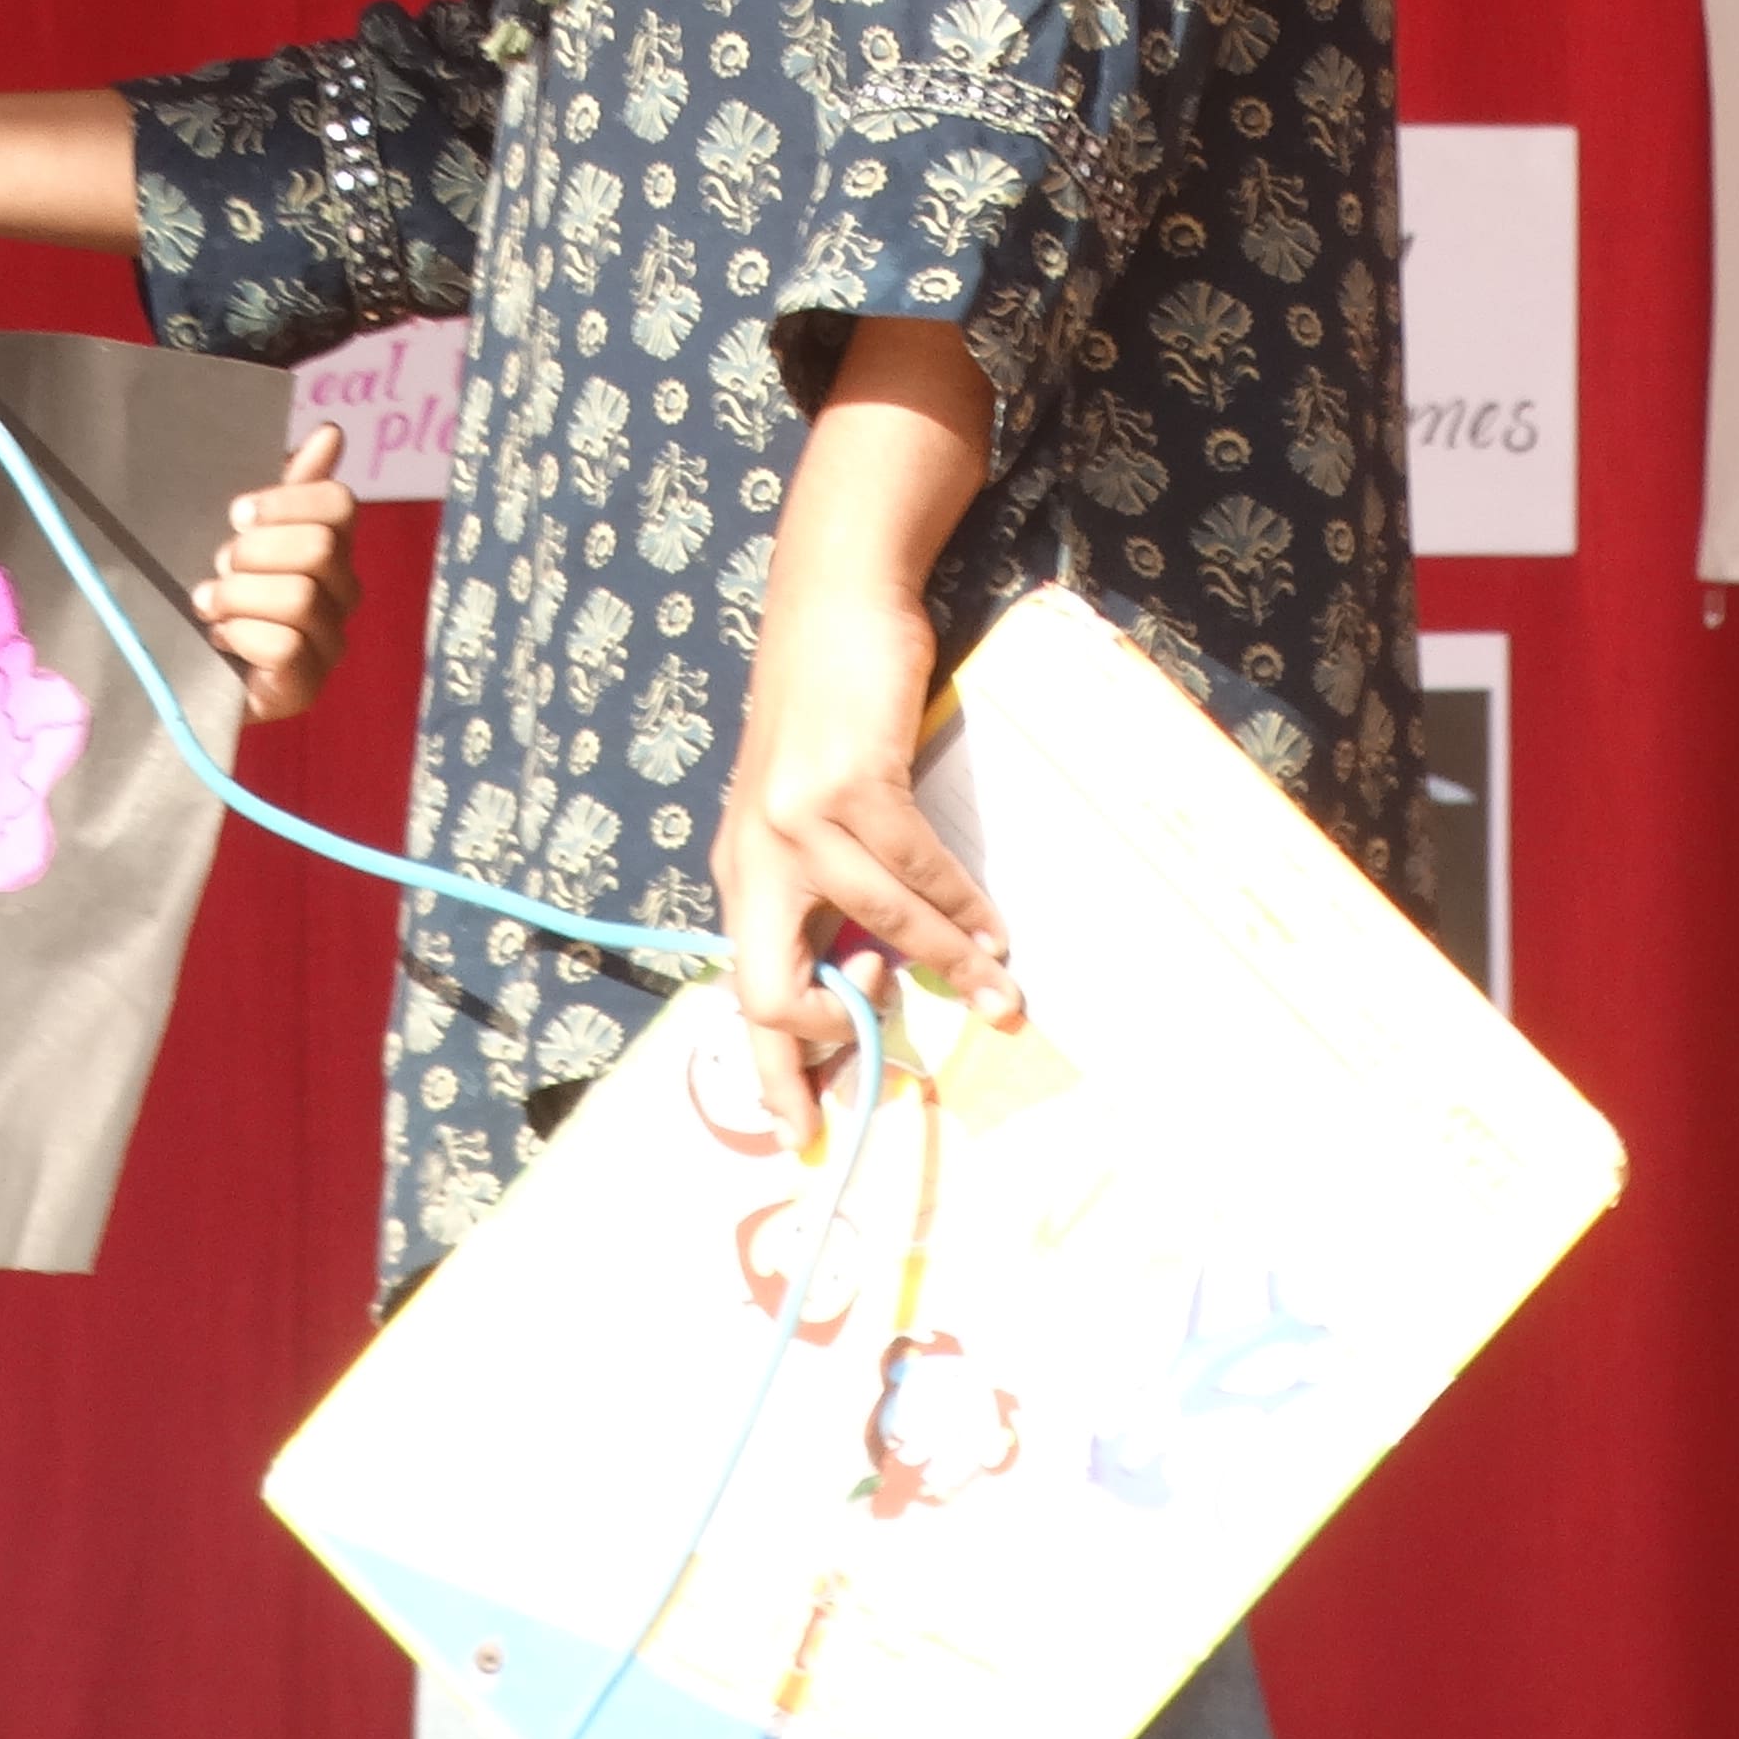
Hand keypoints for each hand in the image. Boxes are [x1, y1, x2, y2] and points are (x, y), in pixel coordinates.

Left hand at [189, 423, 362, 720]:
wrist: (189, 668)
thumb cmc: (221, 588)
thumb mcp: (244, 530)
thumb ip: (287, 484)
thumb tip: (333, 432)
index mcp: (332, 544)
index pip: (338, 503)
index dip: (285, 501)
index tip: (237, 514)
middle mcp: (343, 591)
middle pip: (319, 548)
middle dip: (255, 552)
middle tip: (219, 564)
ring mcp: (330, 642)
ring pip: (300, 597)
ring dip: (239, 596)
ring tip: (209, 604)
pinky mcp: (306, 687)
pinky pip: (286, 647)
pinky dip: (243, 636)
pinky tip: (220, 639)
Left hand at [712, 577, 1014, 1152]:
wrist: (831, 607)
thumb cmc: (827, 712)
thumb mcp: (806, 810)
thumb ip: (825, 889)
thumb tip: (877, 977)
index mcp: (741, 870)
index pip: (743, 993)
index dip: (770, 1072)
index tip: (800, 1131)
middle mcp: (753, 856)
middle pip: (769, 992)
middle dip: (827, 1050)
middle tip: (891, 1073)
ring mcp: (795, 822)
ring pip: (877, 931)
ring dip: (946, 969)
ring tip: (997, 993)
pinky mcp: (849, 787)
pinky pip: (916, 876)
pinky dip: (961, 911)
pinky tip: (990, 930)